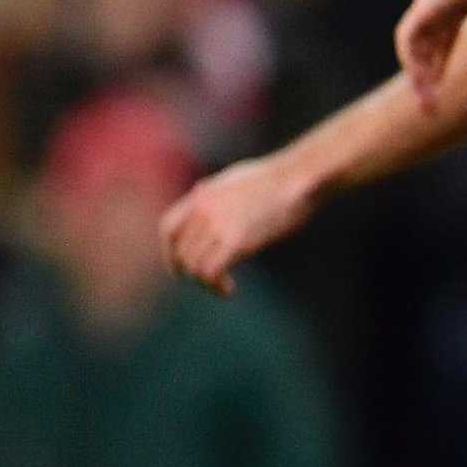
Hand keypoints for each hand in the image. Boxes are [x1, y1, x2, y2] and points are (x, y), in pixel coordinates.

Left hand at [163, 158, 311, 295]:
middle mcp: (203, 209)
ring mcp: (217, 223)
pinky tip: (230, 289)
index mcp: (202, 194)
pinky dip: (216, 285)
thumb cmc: (279, 177)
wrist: (298, 176)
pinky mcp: (235, 239)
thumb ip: (215, 190)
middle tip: (213, 281)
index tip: (178, 267)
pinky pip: (211, 271)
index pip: (168, 228)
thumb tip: (201, 191)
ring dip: (206, 282)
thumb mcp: (236, 177)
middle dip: (193, 271)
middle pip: (182, 251)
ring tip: (223, 287)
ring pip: (194, 265)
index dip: (169, 252)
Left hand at [395, 0, 466, 105]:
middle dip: (424, 76)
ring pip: (412, 45)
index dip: (438, 63)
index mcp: (456, 1)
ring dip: (417, 76)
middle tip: (429, 107)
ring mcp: (430, 3)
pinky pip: (409, 40)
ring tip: (427, 103)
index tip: (438, 90)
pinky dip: (414, 63)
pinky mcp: (427, 6)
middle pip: (423, 44)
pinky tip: (424, 81)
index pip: (440, 37)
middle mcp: (438, 3)